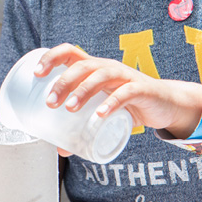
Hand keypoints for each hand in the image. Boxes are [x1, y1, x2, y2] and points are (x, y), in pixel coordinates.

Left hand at [34, 43, 201, 137]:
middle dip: (63, 82)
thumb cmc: (127, 104)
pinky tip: (100, 115)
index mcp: (94, 68)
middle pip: (81, 65)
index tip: (36, 74)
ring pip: (101, 75)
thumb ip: (82, 128)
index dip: (51, 58)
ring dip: (82, 90)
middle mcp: (108, 67)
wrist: (165, 105)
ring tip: (69, 108)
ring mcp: (125, 76)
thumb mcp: (102, 113)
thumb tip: (59, 149)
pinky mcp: (141, 89)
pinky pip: (125, 92)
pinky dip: (112, 103)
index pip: (70, 52)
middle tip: (50, 102)